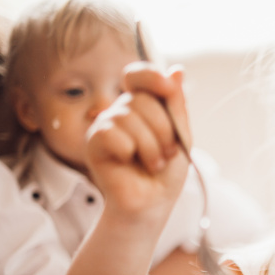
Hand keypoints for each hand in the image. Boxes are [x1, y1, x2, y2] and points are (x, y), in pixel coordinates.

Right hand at [86, 62, 190, 223]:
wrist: (152, 203)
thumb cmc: (166, 172)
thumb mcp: (181, 135)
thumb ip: (177, 104)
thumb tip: (177, 71)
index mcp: (144, 105)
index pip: (139, 75)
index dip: (152, 77)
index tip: (168, 87)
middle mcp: (122, 110)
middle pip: (142, 99)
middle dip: (163, 130)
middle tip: (166, 153)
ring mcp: (106, 124)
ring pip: (128, 116)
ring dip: (150, 146)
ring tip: (152, 163)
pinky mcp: (94, 142)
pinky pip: (111, 132)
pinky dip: (129, 150)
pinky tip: (128, 162)